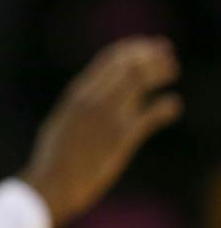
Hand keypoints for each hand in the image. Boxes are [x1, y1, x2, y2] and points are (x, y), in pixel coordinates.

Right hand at [21, 37, 181, 226]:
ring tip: (172, 70)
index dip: (132, 49)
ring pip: (141, 80)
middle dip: (151, 55)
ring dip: (160, 71)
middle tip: (166, 54)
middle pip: (129, 65)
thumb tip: (94, 98)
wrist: (53, 182)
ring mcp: (108, 116)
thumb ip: (80, 106)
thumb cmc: (55, 156)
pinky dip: (167, 106)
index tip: (147, 45)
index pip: (110, 59)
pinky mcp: (123, 137)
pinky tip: (173, 105)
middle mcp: (93, 99)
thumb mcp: (63, 121)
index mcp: (77, 93)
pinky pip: (152, 114)